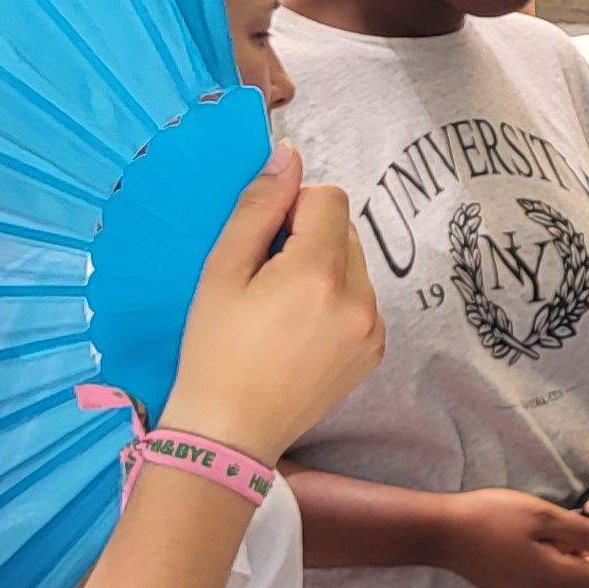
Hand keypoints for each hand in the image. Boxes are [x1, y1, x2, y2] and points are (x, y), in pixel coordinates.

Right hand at [166, 147, 384, 467]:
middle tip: (266, 278)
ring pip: (354, 264)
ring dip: (324, 268)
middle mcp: (359, 299)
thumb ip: (259, 208)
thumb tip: (288, 155)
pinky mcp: (373, 350)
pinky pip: (361, 299)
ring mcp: (372, 328)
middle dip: (309, 238)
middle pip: (345, 229)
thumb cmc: (215, 350)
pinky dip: (336, 300)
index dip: (293, 208)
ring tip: (281, 309)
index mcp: (319, 274)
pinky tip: (299, 330)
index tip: (264, 241)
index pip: (330, 197)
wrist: (229, 432)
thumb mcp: (222, 272)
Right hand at [435, 488, 588, 587]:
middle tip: (584, 509)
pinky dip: (560, 558)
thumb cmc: (492, 517)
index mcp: (560, 582)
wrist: (441, 533)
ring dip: (579, 550)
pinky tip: (540, 535)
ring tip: (558, 520)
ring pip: (577, 578)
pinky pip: (556, 580)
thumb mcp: (544, 516)